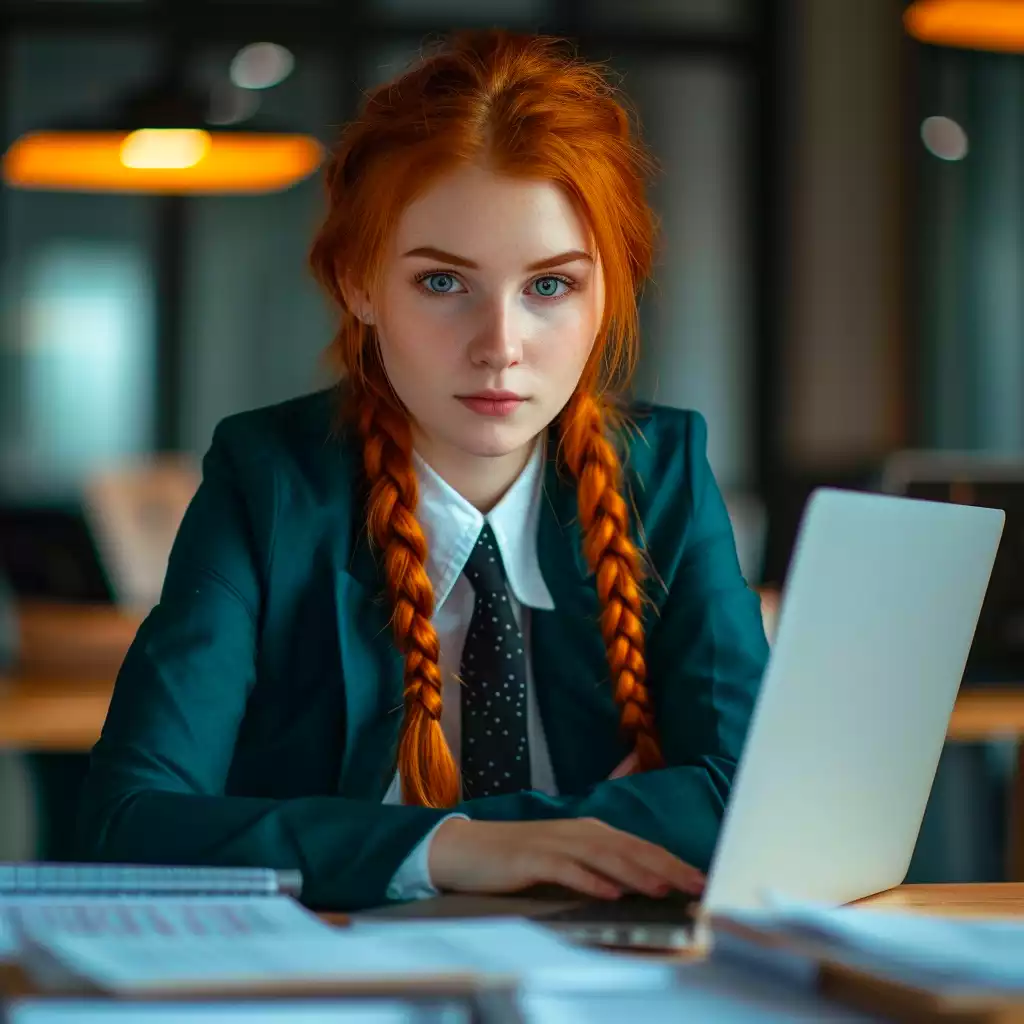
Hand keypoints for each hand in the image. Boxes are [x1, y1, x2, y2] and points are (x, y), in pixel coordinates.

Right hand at [427, 817, 704, 900]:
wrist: (466, 849)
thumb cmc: (517, 855)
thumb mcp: (562, 852)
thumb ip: (596, 860)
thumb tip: (632, 882)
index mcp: (588, 829)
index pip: (638, 845)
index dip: (670, 860)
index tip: (699, 878)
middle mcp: (576, 831)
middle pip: (628, 847)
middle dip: (666, 866)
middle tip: (695, 884)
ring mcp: (554, 843)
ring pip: (603, 856)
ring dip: (635, 872)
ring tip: (662, 888)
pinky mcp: (531, 858)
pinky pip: (566, 869)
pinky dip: (590, 881)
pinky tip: (609, 893)